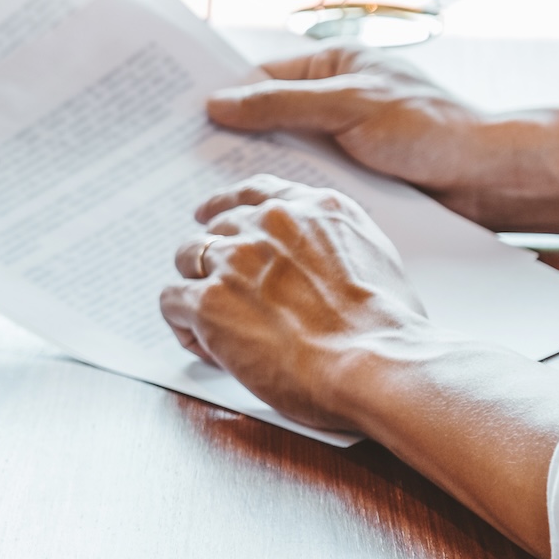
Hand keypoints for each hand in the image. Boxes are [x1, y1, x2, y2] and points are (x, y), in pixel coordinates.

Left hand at [158, 174, 430, 431]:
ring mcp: (235, 259)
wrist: (377, 365)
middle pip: (217, 229)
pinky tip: (208, 347)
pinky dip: (184, 325)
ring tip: (217, 328)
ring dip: (196, 289)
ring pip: (187, 257)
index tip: (209, 217)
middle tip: (227, 299)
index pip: (255, 193)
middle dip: (217, 263)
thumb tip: (312, 261)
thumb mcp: (374, 259)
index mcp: (314, 208)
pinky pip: (172, 301)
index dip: (226, 206)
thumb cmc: (387, 332)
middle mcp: (270, 223)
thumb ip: (333, 245)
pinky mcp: (208, 300)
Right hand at [206, 47, 517, 225]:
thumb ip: (281, 105)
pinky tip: (250, 214)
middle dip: (227, 137)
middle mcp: (333, 101)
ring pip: (280, 155)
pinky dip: (279, 195)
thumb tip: (217, 103)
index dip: (219, 95)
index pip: (259, 77)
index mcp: (334, 67)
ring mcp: (340, 142)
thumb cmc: (431, 130)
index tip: (176, 117)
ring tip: (203, 191)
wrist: (491, 181)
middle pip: (264, 118)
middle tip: (177, 161)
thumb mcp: (348, 108)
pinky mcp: (350, 180)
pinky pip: (302, 183)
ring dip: (252, 172)